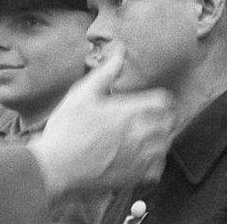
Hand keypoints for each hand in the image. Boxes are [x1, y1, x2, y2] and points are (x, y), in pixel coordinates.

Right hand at [27, 43, 174, 197]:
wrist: (56, 167)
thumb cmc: (66, 129)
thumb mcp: (82, 93)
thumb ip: (106, 71)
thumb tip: (120, 50)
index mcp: (128, 111)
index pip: (163, 100)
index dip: (161, 98)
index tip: (153, 99)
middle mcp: (139, 133)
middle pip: (169, 122)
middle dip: (163, 117)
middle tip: (152, 116)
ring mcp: (139, 157)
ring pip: (166, 145)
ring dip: (160, 138)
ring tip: (148, 136)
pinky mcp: (135, 176)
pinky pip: (158, 168)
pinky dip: (155, 162)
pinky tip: (143, 157)